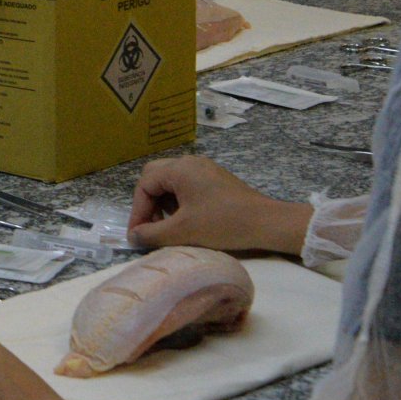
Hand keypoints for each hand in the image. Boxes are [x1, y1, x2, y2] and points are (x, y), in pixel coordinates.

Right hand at [129, 155, 311, 255]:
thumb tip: (134, 236)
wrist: (266, 223)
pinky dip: (179, 201)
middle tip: (150, 226)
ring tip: (168, 226)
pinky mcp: (216, 179)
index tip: (138, 235)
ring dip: (163, 203)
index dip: (137, 211)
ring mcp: (204, 168)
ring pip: (171, 182)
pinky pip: (187, 185)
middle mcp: (189, 162)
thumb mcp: (183, 231)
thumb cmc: (222, 223)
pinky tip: (187, 220)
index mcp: (179, 169)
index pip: (144, 185)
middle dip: (148, 203)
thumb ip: (152, 234)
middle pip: (155, 177)